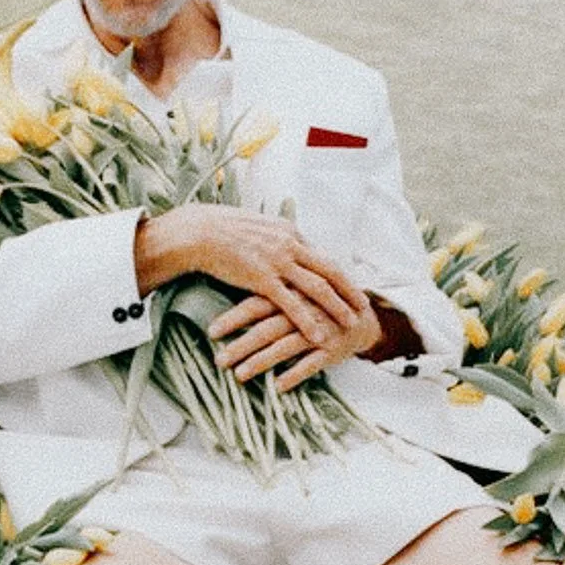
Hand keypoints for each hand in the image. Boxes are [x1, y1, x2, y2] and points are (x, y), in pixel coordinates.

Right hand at [138, 205, 368, 348]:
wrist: (199, 231)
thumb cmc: (221, 231)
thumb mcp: (256, 228)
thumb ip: (273, 240)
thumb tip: (281, 247)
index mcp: (289, 232)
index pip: (321, 256)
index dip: (338, 274)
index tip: (350, 286)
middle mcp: (290, 245)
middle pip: (330, 270)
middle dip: (350, 290)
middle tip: (365, 306)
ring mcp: (278, 261)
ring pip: (318, 287)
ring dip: (338, 307)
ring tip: (352, 323)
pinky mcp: (263, 278)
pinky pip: (292, 304)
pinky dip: (309, 321)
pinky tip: (319, 335)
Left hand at [211, 292, 380, 391]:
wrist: (363, 317)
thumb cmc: (320, 306)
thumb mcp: (297, 294)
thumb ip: (270, 297)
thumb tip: (231, 303)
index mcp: (290, 296)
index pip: (257, 305)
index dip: (234, 318)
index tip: (211, 332)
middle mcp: (302, 312)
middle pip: (266, 329)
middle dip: (241, 345)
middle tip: (219, 360)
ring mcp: (318, 332)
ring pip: (286, 347)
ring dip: (261, 362)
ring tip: (240, 375)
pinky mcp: (332, 350)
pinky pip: (312, 364)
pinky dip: (295, 374)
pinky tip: (278, 386)